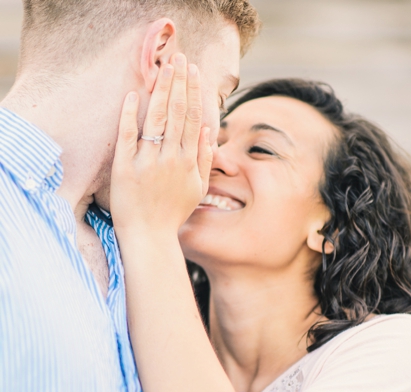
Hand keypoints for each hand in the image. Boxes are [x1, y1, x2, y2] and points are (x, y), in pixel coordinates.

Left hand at [111, 54, 212, 241]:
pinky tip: (131, 95)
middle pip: (176, 113)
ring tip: (163, 67)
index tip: (193, 72)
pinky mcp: (125, 168)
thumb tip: (208, 130)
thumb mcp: (197, 188)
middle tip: (179, 58)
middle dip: (179, 83)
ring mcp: (148, 162)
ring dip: (161, 91)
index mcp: (188, 162)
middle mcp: (170, 158)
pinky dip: (129, 115)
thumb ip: (204, 159)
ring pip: (156, 119)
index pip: (192, 119)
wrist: (150, 236)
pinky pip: (128, 137)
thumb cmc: (173, 213)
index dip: (193, 93)